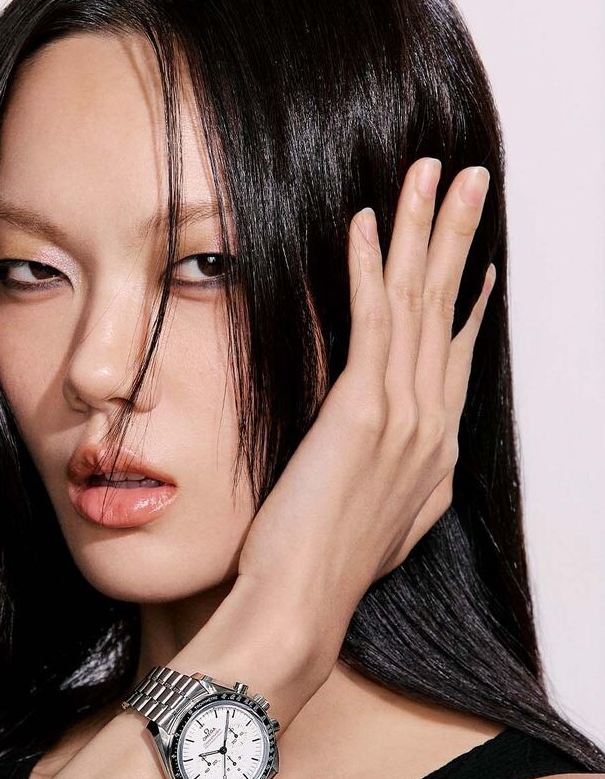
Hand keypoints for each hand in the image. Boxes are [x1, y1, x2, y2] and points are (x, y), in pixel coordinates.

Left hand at [236, 157, 494, 661]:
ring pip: (417, 303)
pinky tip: (367, 222)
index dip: (465, 301)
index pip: (455, 355)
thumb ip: (409, 478)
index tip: (475, 261)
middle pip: (446, 312)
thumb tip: (414, 454)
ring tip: (430, 174)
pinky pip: (370, 322)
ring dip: (423, 230)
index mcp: (433, 449)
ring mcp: (402, 416)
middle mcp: (429, 424)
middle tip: (471, 180)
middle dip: (459, 237)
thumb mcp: (387, 521)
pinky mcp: (359, 410)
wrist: (303, 605)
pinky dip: (369, 268)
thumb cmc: (330, 566)